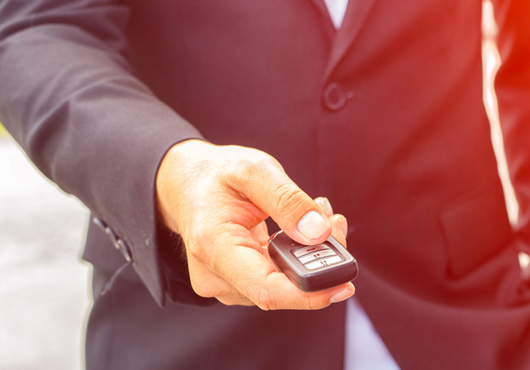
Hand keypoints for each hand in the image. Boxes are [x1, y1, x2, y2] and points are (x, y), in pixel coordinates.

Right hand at [155, 139, 352, 309]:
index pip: (266, 289)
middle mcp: (217, 276)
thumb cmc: (215, 175)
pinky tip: (307, 228)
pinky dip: (300, 256)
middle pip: (283, 288)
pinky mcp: (240, 282)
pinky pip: (280, 278)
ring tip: (319, 213)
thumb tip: (319, 233)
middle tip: (335, 221)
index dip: (308, 294)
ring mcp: (227, 283)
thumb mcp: (254, 170)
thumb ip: (287, 199)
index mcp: (213, 247)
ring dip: (313, 255)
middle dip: (320, 261)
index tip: (343, 285)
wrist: (186, 183)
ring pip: (285, 284)